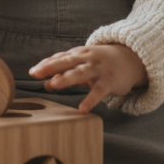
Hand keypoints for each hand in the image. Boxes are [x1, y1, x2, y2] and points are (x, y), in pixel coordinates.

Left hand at [29, 44, 146, 113]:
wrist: (129, 59)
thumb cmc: (99, 63)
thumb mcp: (82, 64)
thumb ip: (64, 72)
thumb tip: (46, 83)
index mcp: (78, 54)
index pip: (59, 58)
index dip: (46, 64)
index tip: (33, 72)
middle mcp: (86, 60)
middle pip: (66, 62)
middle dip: (51, 67)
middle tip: (37, 74)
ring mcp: (97, 70)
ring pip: (80, 73)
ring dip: (66, 78)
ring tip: (54, 85)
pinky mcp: (108, 82)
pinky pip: (98, 92)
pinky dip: (90, 100)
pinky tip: (82, 109)